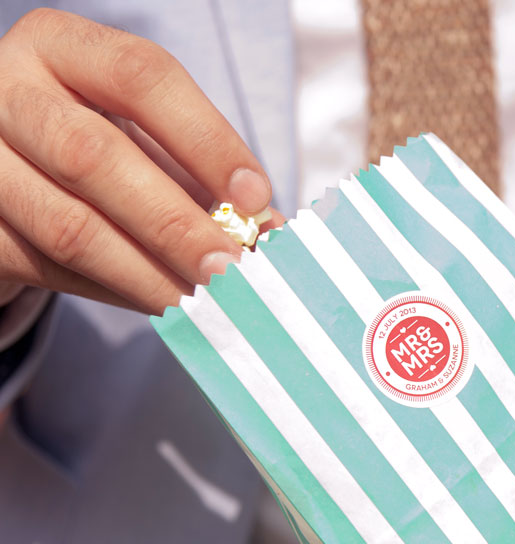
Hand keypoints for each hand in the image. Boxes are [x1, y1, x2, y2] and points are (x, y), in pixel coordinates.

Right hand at [0, 9, 275, 313]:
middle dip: (174, 223)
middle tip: (231, 268)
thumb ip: (202, 175)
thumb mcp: (145, 137)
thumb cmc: (98, 145)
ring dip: (148, 272)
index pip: (141, 77)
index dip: (205, 140)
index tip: (254, 197)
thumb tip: (268, 231)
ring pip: (66, 225)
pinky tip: (162, 304)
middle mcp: (5, 90)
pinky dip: (114, 292)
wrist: (7, 169)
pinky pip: (45, 267)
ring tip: (205, 299)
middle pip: (94, 156)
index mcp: (61, 47)